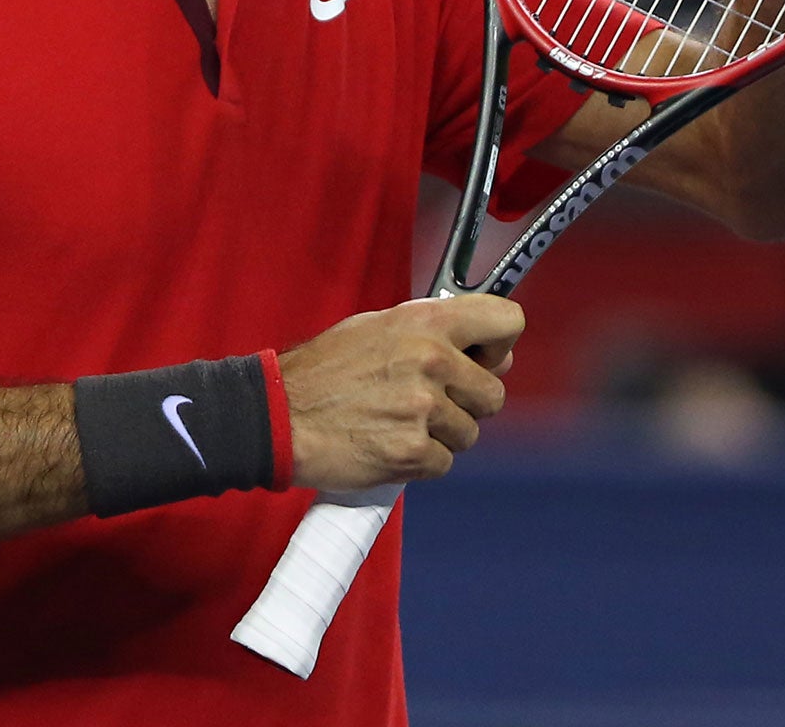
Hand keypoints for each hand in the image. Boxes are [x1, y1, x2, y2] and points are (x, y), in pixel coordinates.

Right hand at [278, 296, 522, 490]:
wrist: (277, 415)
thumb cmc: (324, 371)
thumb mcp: (376, 327)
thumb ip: (432, 332)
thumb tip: (484, 351)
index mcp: (426, 322)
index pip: (507, 322)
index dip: (499, 344)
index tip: (484, 357)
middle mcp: (431, 360)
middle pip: (494, 393)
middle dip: (467, 403)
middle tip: (427, 402)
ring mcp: (423, 408)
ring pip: (469, 433)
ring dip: (441, 435)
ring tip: (398, 422)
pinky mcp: (413, 452)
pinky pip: (443, 463)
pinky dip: (420, 461)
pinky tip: (388, 444)